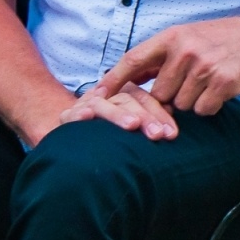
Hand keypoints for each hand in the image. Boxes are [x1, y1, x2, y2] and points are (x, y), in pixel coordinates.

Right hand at [60, 81, 179, 139]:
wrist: (79, 144)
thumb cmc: (116, 138)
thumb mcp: (136, 130)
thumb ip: (152, 124)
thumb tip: (170, 129)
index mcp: (126, 95)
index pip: (146, 100)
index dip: (160, 116)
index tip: (171, 134)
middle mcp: (108, 96)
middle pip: (128, 100)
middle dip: (145, 117)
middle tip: (157, 134)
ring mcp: (86, 104)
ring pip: (103, 104)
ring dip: (118, 114)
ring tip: (132, 125)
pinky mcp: (68, 116)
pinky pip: (72, 113)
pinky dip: (79, 114)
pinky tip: (88, 117)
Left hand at [90, 17, 239, 116]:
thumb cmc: (222, 40)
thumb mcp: (188, 37)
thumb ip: (160, 57)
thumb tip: (129, 78)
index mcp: (172, 37)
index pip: (132, 60)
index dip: (110, 81)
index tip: (93, 98)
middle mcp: (185, 51)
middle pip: (159, 93)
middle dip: (171, 96)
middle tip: (190, 85)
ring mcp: (204, 68)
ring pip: (181, 104)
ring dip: (192, 101)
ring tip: (208, 84)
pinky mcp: (223, 84)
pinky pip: (203, 110)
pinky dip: (210, 106)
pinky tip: (221, 91)